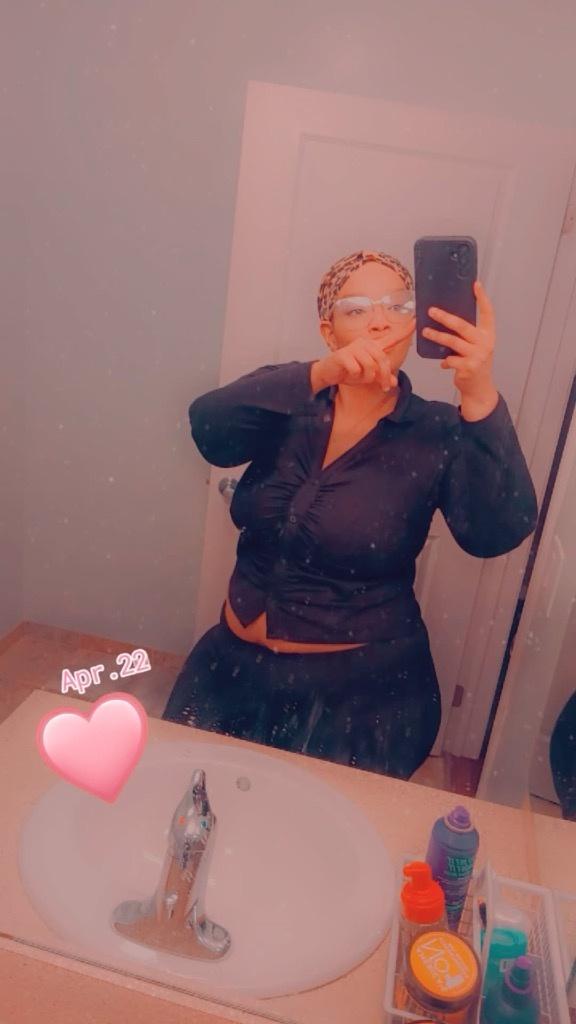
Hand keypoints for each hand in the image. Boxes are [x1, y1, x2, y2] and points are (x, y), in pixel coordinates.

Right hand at [317, 334, 403, 391]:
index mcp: (373, 347)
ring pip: (370, 366)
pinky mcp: (343, 355)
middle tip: (384, 387)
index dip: (404, 331)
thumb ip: (382, 377)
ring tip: (361, 379)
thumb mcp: (368, 377)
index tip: (416, 322)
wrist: (329, 373)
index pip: (391, 339)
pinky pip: (356, 369)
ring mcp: (354, 348)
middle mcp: (365, 344)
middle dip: (384, 376)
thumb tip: (394, 382)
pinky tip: (349, 374)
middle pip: (382, 360)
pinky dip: (355, 376)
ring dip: (368, 378)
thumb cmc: (349, 371)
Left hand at [422, 281, 497, 412]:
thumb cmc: (475, 363)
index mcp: (488, 334)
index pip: (488, 312)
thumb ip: (467, 335)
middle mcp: (485, 343)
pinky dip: (444, 361)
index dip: (482, 298)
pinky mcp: (468, 367)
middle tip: (431, 311)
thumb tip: (444, 319)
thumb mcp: (476, 346)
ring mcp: (477, 355)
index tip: (475, 284)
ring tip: (425, 332)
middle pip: (462, 325)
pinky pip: (449, 359)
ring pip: (451, 341)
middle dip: (444, 317)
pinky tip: (444, 364)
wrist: (479, 388)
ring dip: (436, 336)